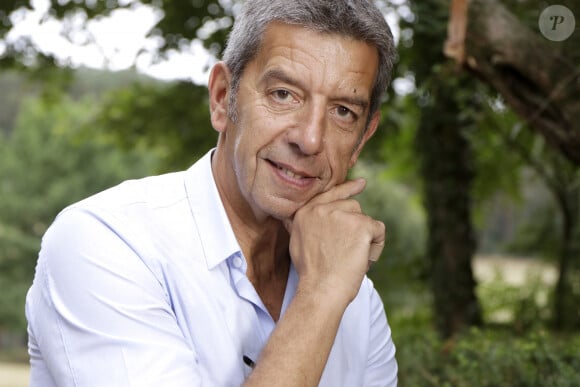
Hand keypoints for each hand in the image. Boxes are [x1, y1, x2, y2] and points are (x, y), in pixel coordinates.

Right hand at [284, 178, 385, 304]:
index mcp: (306, 211)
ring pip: (366, 220)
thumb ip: (300, 224)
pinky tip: (362, 260)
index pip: (330, 193)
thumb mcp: (296, 242)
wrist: (321, 290)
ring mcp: (342, 215)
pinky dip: (376, 247)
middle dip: (356, 228)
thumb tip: (291, 217)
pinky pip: (378, 231)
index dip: (347, 189)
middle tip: (345, 252)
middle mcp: (322, 208)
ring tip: (351, 258)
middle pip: (352, 206)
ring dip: (365, 239)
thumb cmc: (311, 273)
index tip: (361, 183)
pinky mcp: (361, 225)